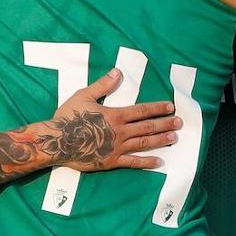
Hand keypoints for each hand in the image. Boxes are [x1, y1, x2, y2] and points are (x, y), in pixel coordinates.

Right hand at [47, 68, 181, 171]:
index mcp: (115, 115)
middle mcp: (120, 132)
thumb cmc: (68, 117)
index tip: (170, 106)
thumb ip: (103, 85)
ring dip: (161, 140)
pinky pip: (133, 163)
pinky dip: (147, 162)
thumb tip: (118, 72)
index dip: (157, 108)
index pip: (141, 110)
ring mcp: (117, 148)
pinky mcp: (111, 162)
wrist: (56, 142)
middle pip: (147, 127)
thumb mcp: (83, 95)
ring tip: (174, 138)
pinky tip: (159, 162)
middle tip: (180, 122)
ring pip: (144, 143)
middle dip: (165, 123)